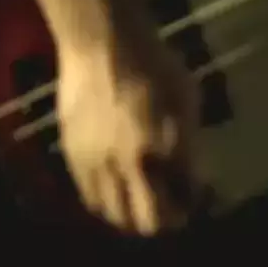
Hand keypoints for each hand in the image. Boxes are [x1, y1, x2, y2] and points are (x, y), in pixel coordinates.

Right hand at [56, 39, 200, 235]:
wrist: (102, 44)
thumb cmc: (154, 66)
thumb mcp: (187, 101)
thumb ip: (190, 144)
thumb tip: (194, 176)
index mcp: (163, 150)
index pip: (183, 200)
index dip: (192, 204)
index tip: (194, 197)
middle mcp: (129, 166)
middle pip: (148, 222)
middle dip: (165, 221)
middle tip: (171, 207)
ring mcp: (97, 165)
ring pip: (116, 217)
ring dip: (133, 218)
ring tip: (142, 203)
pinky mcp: (73, 158)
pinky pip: (90, 199)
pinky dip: (107, 205)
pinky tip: (116, 190)